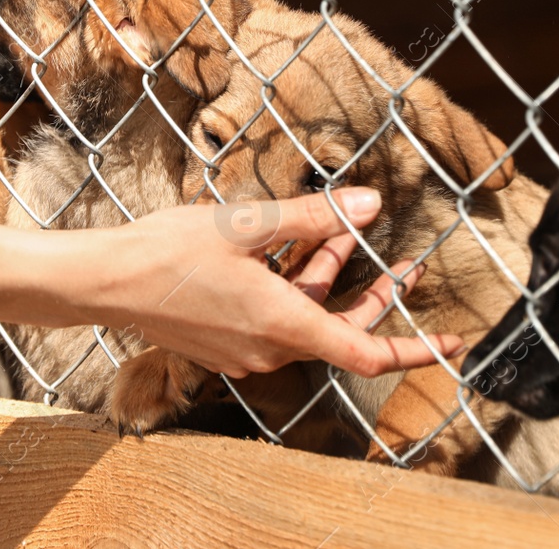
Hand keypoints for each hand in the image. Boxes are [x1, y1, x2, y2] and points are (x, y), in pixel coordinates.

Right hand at [93, 189, 460, 378]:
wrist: (107, 280)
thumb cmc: (170, 251)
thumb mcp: (248, 224)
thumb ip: (314, 216)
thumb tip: (371, 204)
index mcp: (283, 325)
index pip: (367, 353)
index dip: (415, 349)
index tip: (451, 341)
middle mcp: (270, 349)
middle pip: (341, 332)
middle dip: (377, 298)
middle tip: (407, 268)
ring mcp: (245, 351)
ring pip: (306, 319)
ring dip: (327, 281)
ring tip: (342, 234)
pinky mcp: (224, 343)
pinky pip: (275, 319)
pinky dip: (292, 288)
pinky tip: (288, 248)